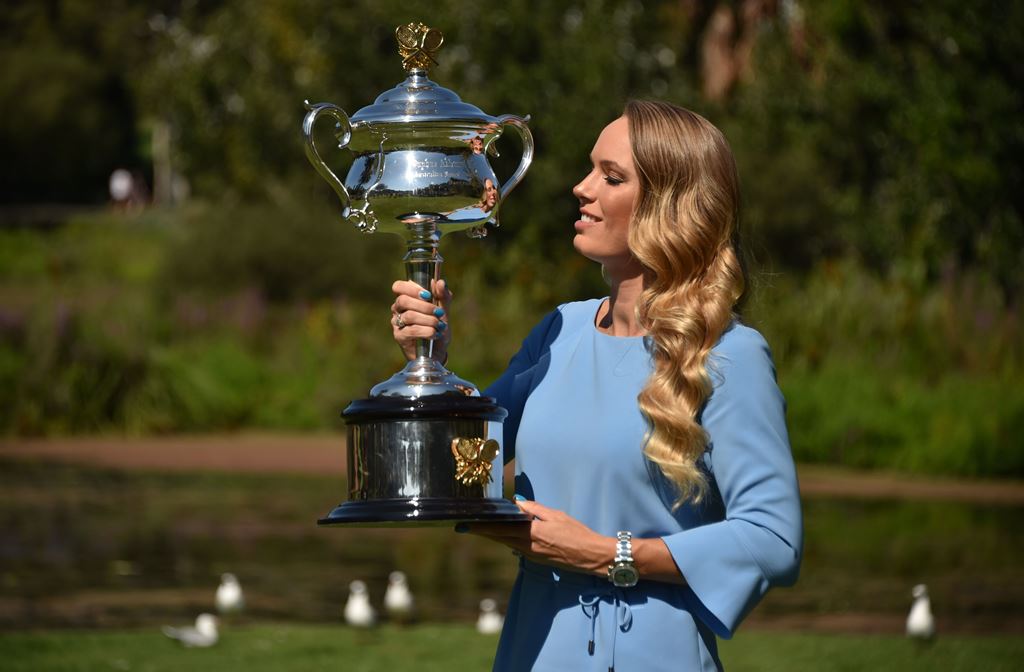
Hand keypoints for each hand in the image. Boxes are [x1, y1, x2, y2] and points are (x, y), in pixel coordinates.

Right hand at [391, 279, 451, 360]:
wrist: (438, 351)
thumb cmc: (437, 327)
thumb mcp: (444, 310)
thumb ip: (443, 296)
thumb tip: (440, 282)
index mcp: (407, 298)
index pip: (398, 286)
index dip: (411, 288)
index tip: (428, 295)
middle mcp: (398, 309)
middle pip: (403, 300)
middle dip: (425, 306)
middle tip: (439, 313)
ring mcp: (397, 323)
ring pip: (409, 316)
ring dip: (429, 320)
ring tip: (440, 326)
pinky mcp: (399, 337)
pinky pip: (411, 330)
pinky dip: (427, 331)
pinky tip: (435, 334)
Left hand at [461, 500, 613, 576]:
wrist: (591, 556)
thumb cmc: (577, 533)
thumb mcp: (557, 516)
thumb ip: (535, 510)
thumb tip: (517, 503)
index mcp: (531, 533)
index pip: (500, 528)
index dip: (482, 526)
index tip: (466, 523)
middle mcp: (527, 546)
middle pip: (499, 537)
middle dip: (482, 531)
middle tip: (464, 526)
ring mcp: (531, 555)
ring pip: (506, 543)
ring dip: (493, 536)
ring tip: (480, 528)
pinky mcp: (536, 559)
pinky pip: (516, 547)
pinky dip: (507, 540)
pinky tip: (503, 535)